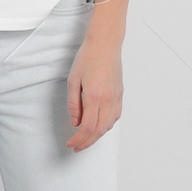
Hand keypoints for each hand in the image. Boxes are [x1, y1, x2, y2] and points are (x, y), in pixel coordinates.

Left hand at [66, 31, 122, 151]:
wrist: (105, 44)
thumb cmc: (88, 58)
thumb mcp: (73, 80)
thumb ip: (74, 104)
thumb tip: (75, 122)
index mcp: (94, 97)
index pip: (88, 128)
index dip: (79, 140)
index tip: (71, 144)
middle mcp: (108, 100)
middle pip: (99, 131)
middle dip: (87, 142)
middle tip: (76, 146)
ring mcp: (116, 98)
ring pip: (109, 125)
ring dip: (97, 135)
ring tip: (85, 137)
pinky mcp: (120, 94)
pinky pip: (115, 116)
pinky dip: (106, 125)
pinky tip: (99, 125)